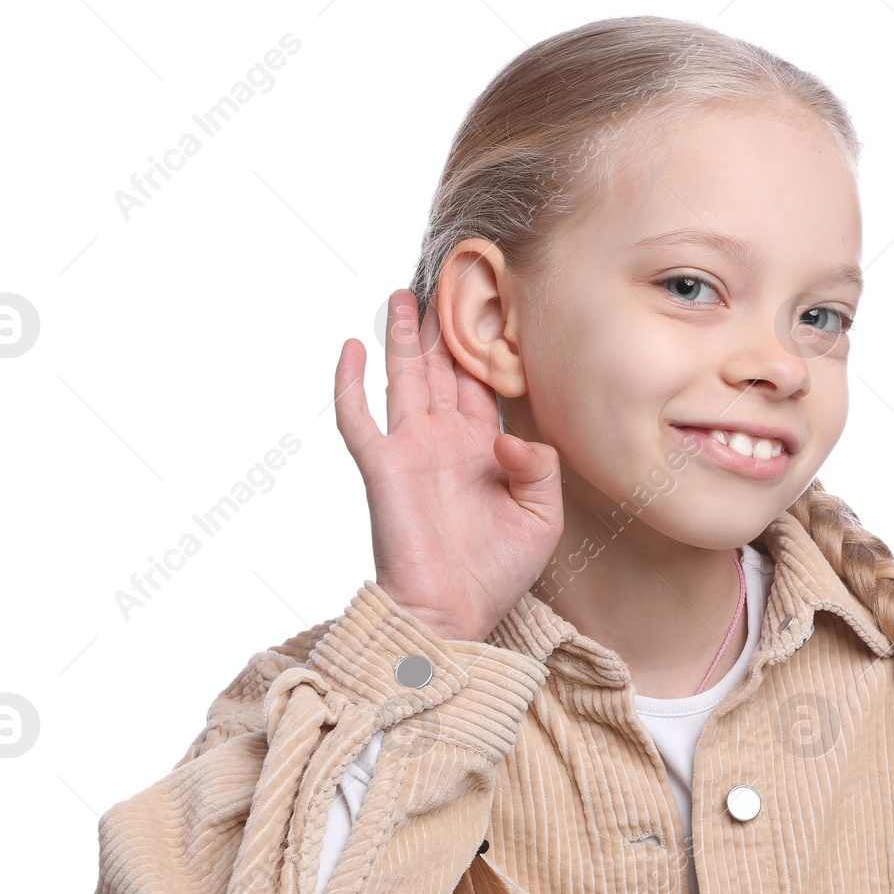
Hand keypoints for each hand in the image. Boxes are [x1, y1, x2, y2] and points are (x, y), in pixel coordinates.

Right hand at [333, 288, 564, 641]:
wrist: (453, 614)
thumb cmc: (496, 573)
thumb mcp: (541, 518)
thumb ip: (540, 469)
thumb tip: (509, 436)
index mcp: (482, 449)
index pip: (481, 384)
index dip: (483, 347)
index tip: (490, 303)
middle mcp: (444, 441)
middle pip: (440, 369)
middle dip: (441, 327)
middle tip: (446, 280)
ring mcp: (410, 450)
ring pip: (402, 379)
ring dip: (401, 338)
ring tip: (402, 295)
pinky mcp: (382, 467)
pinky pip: (358, 418)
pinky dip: (351, 383)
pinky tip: (353, 348)